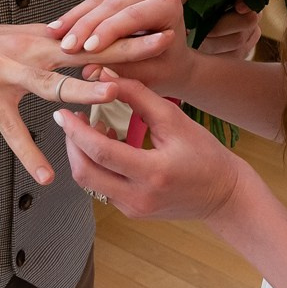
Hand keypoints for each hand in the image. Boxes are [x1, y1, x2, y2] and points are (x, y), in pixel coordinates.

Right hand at [0, 22, 172, 184]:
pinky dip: (29, 153)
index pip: (89, 33)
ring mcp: (9, 73)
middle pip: (84, 49)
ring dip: (82, 87)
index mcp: (39, 37)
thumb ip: (45, 42)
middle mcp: (29, 50)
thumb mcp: (12, 39)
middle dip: (124, 47)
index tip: (157, 26)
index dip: (125, 30)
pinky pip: (12, 130)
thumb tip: (74, 43)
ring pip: (52, 82)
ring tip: (112, 92)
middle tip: (159, 44)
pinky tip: (46, 175)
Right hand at [45, 0, 195, 93]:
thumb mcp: (147, 74)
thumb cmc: (164, 69)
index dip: (107, 32)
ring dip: (74, 16)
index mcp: (167, 5)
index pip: (132, 16)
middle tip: (65, 46)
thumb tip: (90, 71)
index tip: (86, 50)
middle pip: (112, 5)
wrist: (171, 62)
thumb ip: (120, 69)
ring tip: (53, 32)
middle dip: (86, 27)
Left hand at [52, 77, 257, 222]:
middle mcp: (139, 197)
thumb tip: (105, 75)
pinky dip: (97, 166)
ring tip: (90, 129)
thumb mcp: (174, 119)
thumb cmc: (204, 153)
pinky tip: (107, 147)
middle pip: (85, 173)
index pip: (101, 152)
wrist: (223, 194)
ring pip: (89, 183)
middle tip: (70, 119)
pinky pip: (102, 188)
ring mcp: (133, 209)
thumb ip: (137, 95)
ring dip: (81, 154)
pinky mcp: (131, 212)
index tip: (63, 112)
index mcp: (153, 173)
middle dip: (71, 144)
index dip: (76, 131)